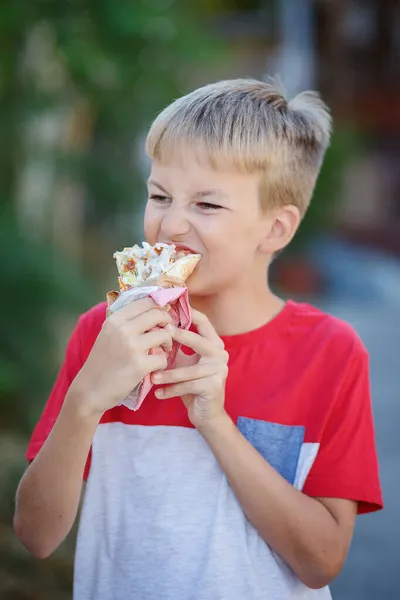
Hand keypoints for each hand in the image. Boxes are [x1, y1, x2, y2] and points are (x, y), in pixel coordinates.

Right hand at [70, 298, 172, 416]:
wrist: (89, 390)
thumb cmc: (102, 362)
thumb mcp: (108, 334)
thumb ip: (127, 321)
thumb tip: (154, 308)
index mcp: (115, 319)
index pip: (147, 301)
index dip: (160, 307)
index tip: (162, 318)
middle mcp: (123, 329)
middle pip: (159, 314)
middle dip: (168, 323)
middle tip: (165, 334)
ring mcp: (132, 347)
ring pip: (165, 335)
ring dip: (167, 344)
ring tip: (161, 352)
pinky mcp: (140, 365)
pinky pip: (163, 358)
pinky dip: (162, 364)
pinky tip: (153, 368)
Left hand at [151, 309, 228, 429]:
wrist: (207, 413)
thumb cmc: (191, 384)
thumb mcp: (183, 362)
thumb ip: (175, 347)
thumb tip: (154, 329)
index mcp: (214, 344)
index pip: (204, 322)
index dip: (189, 313)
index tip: (169, 308)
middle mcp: (220, 355)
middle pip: (199, 341)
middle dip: (180, 337)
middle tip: (161, 334)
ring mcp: (219, 371)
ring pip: (189, 370)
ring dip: (168, 374)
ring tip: (152, 377)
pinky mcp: (214, 387)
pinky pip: (188, 386)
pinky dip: (171, 391)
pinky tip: (158, 394)